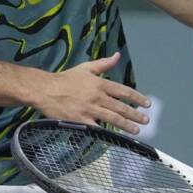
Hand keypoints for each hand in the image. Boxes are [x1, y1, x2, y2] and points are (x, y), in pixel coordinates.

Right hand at [35, 51, 150, 133]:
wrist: (45, 90)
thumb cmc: (65, 79)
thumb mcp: (85, 68)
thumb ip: (103, 64)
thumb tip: (117, 55)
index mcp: (100, 83)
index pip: (124, 91)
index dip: (137, 98)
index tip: (147, 104)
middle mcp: (97, 97)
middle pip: (121, 107)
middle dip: (135, 114)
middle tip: (146, 120)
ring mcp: (89, 109)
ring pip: (113, 118)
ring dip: (126, 125)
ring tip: (136, 130)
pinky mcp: (81, 120)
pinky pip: (97, 128)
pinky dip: (107, 133)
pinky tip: (115, 137)